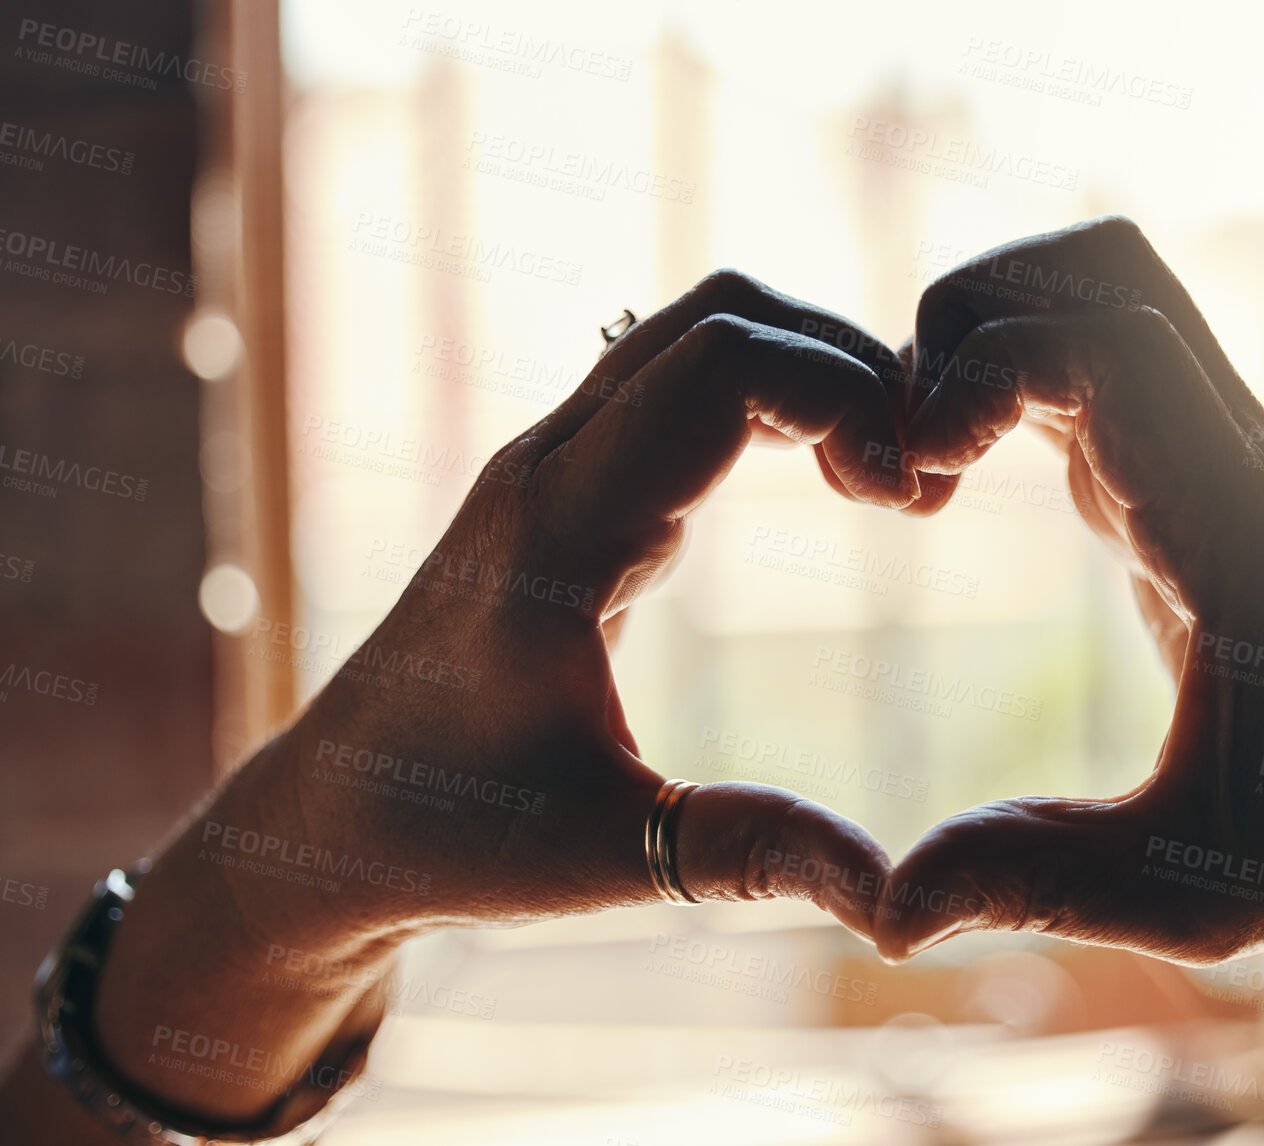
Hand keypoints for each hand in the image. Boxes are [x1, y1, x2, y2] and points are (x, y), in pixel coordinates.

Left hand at [89, 270, 917, 1121]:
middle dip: (847, 365)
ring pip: (698, 332)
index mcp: (560, 529)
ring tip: (886, 479)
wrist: (331, 814)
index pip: (724, 364)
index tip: (912, 500)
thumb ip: (746, 856)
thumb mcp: (604, 857)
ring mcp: (551, 465)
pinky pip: (681, 384)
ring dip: (810, 372)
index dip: (847, 396)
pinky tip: (829, 482)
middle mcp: (549, 465)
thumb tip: (891, 899)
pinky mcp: (565, 486)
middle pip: (721, 313)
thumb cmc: (452, 835)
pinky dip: (774, 398)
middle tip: (919, 481)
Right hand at [874, 217, 1263, 974]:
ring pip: (1098, 286)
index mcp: (1233, 532)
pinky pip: (1088, 352)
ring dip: (990, 329)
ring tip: (928, 451)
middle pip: (1105, 270)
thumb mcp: (1179, 889)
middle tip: (907, 444)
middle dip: (972, 320)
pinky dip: (1005, 373)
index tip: (919, 467)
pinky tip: (958, 473)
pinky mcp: (1183, 459)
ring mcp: (1212, 445)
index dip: (992, 369)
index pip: (1118, 349)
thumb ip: (1037, 885)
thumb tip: (885, 911)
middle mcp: (1230, 457)